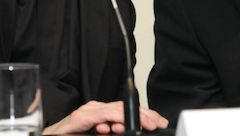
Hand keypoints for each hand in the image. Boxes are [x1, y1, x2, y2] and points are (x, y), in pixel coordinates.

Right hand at [42, 100, 168, 133]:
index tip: (158, 122)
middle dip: (144, 114)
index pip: (127, 110)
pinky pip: (102, 115)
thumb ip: (111, 132)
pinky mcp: (81, 116)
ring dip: (133, 117)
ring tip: (145, 124)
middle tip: (157, 123)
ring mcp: (89, 111)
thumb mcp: (98, 135)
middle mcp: (96, 109)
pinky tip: (121, 125)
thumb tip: (127, 132)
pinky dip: (114, 119)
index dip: (145, 115)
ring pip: (116, 109)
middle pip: (125, 107)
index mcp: (102, 114)